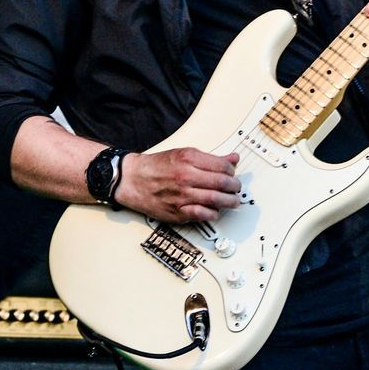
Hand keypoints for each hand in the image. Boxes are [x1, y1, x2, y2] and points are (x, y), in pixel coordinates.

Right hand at [115, 148, 241, 224]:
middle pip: (222, 183)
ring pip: (216, 200)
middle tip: (236, 189)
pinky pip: (203, 215)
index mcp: (188, 159)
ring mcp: (182, 195)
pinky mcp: (177, 212)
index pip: (223, 166)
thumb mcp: (183, 154)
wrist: (132, 179)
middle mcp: (186, 176)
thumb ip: (210, 158)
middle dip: (235, 187)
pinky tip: (215, 211)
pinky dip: (214, 214)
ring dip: (230, 202)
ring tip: (232, 201)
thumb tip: (233, 158)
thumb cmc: (156, 167)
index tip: (232, 175)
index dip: (232, 172)